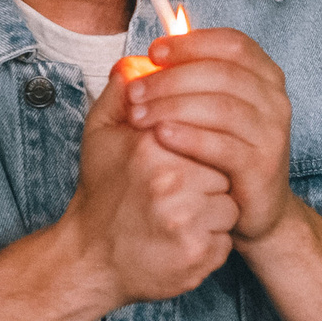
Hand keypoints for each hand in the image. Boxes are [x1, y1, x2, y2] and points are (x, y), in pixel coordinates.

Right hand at [60, 64, 237, 307]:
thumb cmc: (102, 194)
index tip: (179, 152)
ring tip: (178, 213)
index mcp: (150, 147)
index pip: (204, 128)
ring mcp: (186, 224)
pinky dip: (210, 238)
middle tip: (178, 188)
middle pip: (221, 165)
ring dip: (211, 209)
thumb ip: (121, 92)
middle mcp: (169, 184)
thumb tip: (139, 60)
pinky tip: (181, 238)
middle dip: (207, 175)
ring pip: (229, 204)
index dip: (195, 142)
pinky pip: (226, 237)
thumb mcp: (100, 136)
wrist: (92, 260)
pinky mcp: (198, 256)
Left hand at [126, 28, 298, 245]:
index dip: (191, 44)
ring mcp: (272, 134)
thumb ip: (172, 81)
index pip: (233, 43)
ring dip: (173, 106)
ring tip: (139, 115)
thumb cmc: (218, 152)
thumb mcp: (199, 110)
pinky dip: (189, 137)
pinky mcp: (262, 168)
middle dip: (171, 78)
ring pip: (221, 107)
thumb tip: (126, 64)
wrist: (252, 208)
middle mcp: (275, 100)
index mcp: (264, 76)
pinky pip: (223, 146)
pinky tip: (160, 136)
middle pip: (223, 73)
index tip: (153, 52)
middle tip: (134, 91)